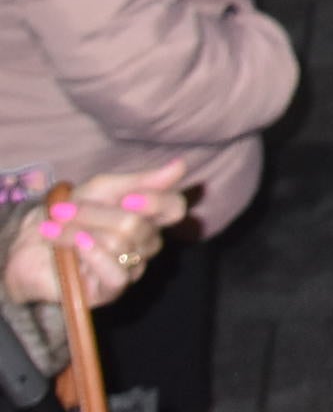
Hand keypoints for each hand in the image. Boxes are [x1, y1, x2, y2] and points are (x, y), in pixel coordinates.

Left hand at [5, 162, 190, 310]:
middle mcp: (145, 244)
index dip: (156, 202)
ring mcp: (130, 269)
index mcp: (148, 217)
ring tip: (55, 228)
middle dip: (95, 214)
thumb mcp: (101, 189)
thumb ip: (141, 180)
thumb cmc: (68, 213)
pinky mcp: (110, 291)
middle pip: (137, 225)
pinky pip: (115, 273)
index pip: (174, 209)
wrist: (28, 244)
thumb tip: (181, 165)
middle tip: (64, 210)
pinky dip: (91, 254)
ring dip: (80, 231)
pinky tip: (72, 248)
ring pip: (119, 244)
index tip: (126, 197)